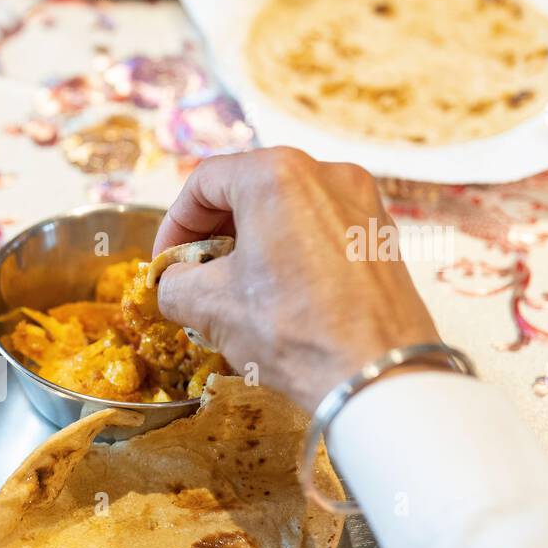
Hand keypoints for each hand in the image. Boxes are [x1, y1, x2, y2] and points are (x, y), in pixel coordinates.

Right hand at [153, 148, 439, 412]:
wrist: (374, 375)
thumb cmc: (290, 330)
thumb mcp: (209, 307)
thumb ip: (174, 283)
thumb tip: (174, 283)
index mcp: (276, 174)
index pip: (204, 182)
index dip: (174, 224)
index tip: (166, 263)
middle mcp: (325, 173)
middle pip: (247, 190)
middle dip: (212, 234)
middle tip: (194, 276)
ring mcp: (361, 201)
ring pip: (285, 210)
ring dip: (250, 244)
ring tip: (235, 290)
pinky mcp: (381, 234)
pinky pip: (319, 230)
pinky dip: (289, 252)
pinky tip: (279, 295)